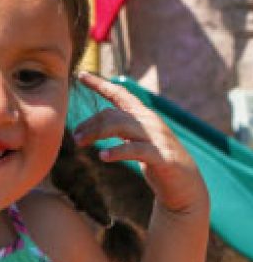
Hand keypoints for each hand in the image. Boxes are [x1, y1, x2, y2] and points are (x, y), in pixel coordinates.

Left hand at [72, 72, 208, 215]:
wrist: (186, 186)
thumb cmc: (157, 162)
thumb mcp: (137, 141)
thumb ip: (122, 130)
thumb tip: (93, 128)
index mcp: (144, 116)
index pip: (120, 94)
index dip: (100, 84)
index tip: (80, 75)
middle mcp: (150, 122)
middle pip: (113, 114)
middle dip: (91, 123)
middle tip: (75, 137)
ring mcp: (157, 138)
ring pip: (121, 126)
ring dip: (96, 133)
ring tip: (80, 142)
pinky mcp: (162, 157)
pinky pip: (136, 150)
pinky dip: (118, 151)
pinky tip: (103, 156)